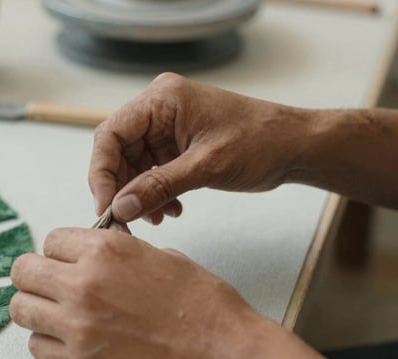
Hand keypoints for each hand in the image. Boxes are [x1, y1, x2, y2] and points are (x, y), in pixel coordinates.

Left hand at [9, 227, 266, 358]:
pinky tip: (68, 341)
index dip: (61, 252)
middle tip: (52, 287)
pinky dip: (47, 343)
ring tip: (56, 315)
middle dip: (36, 276)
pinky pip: (36, 348)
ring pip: (20, 309)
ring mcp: (77, 326)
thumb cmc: (202, 306)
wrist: (223, 356)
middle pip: (23, 271)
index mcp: (105, 251)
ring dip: (36, 309)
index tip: (69, 262)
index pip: (50, 240)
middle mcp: (83, 284)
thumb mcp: (161, 256)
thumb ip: (119, 252)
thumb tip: (95, 253)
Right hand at [90, 73, 311, 223]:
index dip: (101, 173)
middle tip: (124, 220)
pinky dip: (155, 194)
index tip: (105, 206)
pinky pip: (151, 172)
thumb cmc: (261, 142)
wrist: (296, 147)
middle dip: (120, 189)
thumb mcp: (206, 167)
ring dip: (139, 196)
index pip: (110, 135)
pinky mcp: (176, 146)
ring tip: (155, 218)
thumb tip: (120, 208)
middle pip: (117, 152)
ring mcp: (167, 128)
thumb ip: (159, 187)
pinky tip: (171, 210)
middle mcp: (159, 109)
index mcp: (162, 99)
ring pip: (132, 166)